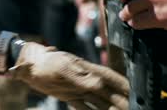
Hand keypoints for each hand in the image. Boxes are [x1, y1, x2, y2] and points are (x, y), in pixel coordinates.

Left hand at [9, 42, 128, 109]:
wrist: (29, 65)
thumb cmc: (46, 61)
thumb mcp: (63, 68)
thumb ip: (80, 77)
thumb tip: (99, 84)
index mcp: (89, 70)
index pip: (112, 80)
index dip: (125, 87)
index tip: (137, 96)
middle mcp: (88, 81)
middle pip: (110, 95)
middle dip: (121, 102)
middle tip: (132, 109)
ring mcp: (80, 89)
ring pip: (101, 103)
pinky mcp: (71, 97)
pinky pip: (86, 107)